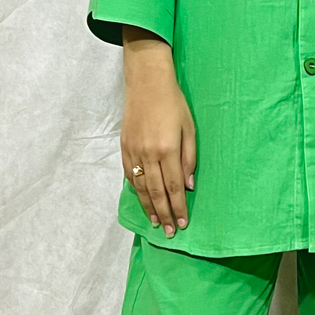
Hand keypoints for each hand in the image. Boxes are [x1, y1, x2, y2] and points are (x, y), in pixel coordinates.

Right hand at [120, 27, 196, 236]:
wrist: (146, 82)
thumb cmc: (173, 103)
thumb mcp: (190, 128)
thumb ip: (190, 158)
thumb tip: (189, 185)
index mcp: (167, 150)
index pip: (174, 187)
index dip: (179, 207)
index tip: (183, 223)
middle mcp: (148, 154)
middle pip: (156, 192)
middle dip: (164, 214)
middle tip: (169, 232)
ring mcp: (133, 152)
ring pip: (140, 188)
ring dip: (148, 207)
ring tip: (156, 223)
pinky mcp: (124, 147)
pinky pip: (129, 175)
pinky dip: (135, 191)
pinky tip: (141, 200)